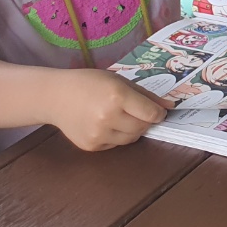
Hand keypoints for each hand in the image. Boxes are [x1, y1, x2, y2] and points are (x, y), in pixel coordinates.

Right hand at [48, 70, 170, 151]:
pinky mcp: (91, 146)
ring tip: (120, 116)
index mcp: (117, 96)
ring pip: (130, 139)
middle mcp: (108, 117)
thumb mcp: (120, 81)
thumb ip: (146, 95)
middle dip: (146, 121)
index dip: (159, 114)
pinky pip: (115, 145)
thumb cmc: (90, 83)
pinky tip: (105, 123)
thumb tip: (170, 106)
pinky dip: (117, 136)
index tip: (159, 112)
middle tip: (138, 112)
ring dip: (133, 130)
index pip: (150, 113)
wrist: (56, 97)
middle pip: (142, 127)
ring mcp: (98, 134)